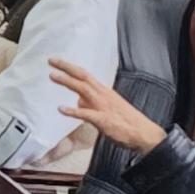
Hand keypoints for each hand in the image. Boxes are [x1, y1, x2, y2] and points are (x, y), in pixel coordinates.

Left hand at [38, 55, 164, 157]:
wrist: (143, 133)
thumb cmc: (126, 121)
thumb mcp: (107, 107)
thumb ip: (91, 103)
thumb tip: (77, 102)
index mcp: (104, 91)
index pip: (85, 75)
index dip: (70, 67)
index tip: (56, 61)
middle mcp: (103, 95)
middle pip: (83, 77)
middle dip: (66, 67)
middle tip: (51, 60)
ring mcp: (103, 107)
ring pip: (83, 90)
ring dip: (68, 82)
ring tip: (53, 76)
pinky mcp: (103, 120)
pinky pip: (86, 114)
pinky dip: (73, 111)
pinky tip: (61, 109)